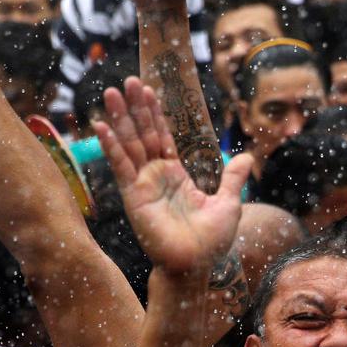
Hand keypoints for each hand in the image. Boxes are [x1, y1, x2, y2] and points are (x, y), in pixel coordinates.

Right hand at [93, 78, 251, 273]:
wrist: (195, 265)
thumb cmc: (210, 241)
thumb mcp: (229, 202)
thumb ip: (233, 178)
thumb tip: (246, 157)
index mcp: (177, 175)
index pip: (163, 136)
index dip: (155, 113)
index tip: (149, 89)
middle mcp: (156, 175)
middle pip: (144, 133)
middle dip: (135, 107)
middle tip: (127, 81)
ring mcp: (143, 183)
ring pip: (130, 143)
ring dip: (120, 118)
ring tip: (111, 92)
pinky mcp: (134, 195)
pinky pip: (121, 165)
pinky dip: (111, 145)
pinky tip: (101, 125)